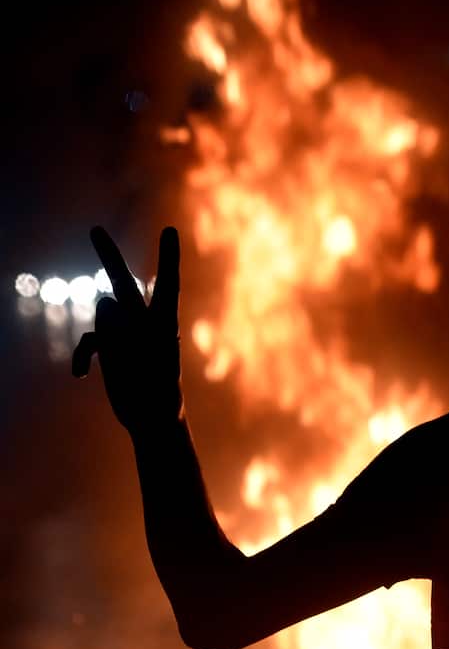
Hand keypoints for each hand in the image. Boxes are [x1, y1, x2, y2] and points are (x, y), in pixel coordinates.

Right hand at [72, 226, 183, 436]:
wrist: (152, 419)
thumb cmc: (158, 395)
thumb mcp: (144, 364)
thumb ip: (124, 331)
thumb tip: (104, 301)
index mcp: (163, 324)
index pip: (168, 284)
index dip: (167, 257)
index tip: (169, 229)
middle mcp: (143, 323)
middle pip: (123, 283)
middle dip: (107, 256)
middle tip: (94, 229)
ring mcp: (124, 334)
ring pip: (100, 315)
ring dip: (100, 338)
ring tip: (119, 364)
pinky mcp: (110, 348)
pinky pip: (89, 340)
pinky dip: (82, 355)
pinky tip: (80, 375)